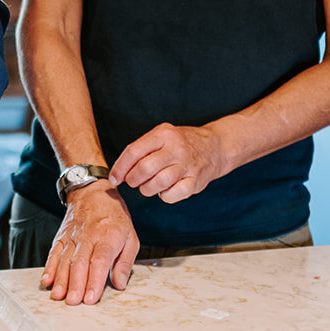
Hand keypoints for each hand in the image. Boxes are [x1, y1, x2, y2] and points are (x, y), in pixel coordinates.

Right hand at [39, 182, 137, 304]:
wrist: (93, 192)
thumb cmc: (114, 217)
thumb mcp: (131, 237)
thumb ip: (125, 262)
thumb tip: (120, 284)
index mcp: (108, 237)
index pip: (99, 261)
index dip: (94, 281)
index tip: (90, 298)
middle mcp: (88, 237)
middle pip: (79, 263)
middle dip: (75, 284)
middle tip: (73, 302)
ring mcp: (72, 236)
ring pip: (64, 259)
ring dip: (60, 279)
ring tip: (58, 295)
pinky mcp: (61, 236)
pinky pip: (54, 252)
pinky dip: (49, 267)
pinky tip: (46, 280)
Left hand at [111, 122, 227, 203]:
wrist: (215, 147)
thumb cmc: (181, 143)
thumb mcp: (162, 135)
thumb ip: (141, 149)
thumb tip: (119, 172)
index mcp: (164, 134)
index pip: (134, 151)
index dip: (120, 167)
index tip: (114, 178)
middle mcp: (176, 149)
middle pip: (144, 169)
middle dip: (133, 179)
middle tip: (132, 181)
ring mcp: (187, 165)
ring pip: (157, 183)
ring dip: (146, 189)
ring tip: (147, 186)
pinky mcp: (195, 181)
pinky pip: (172, 195)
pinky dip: (163, 196)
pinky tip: (163, 190)